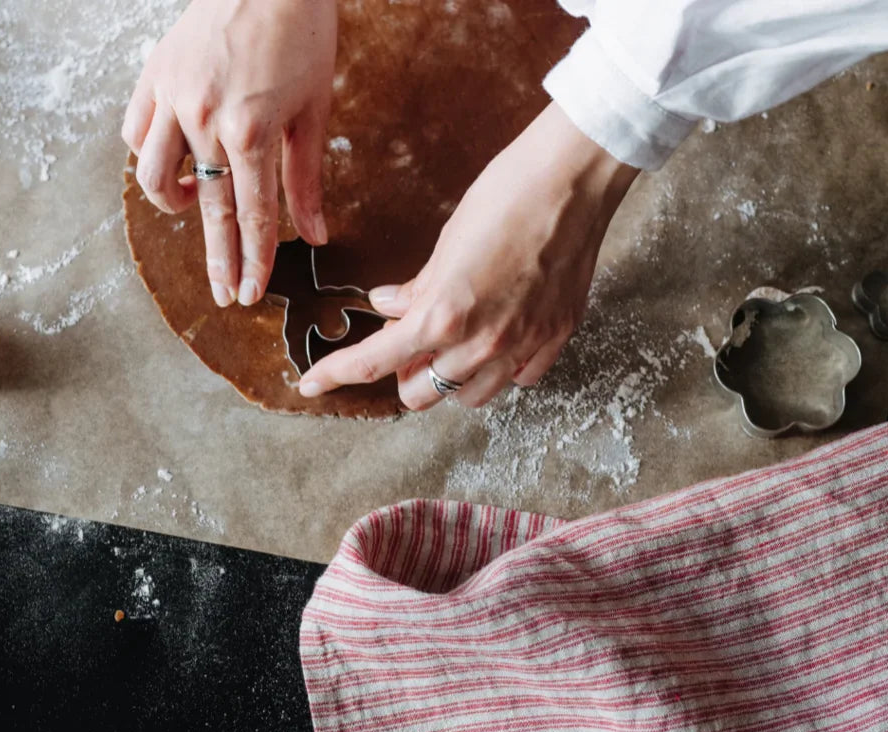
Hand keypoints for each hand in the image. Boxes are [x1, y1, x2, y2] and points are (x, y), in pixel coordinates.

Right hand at [122, 0, 336, 307]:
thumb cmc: (301, 33)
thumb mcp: (314, 111)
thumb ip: (307, 180)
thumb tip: (316, 235)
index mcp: (250, 129)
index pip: (251, 215)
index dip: (254, 261)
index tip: (251, 294)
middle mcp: (205, 118)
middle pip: (210, 211)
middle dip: (219, 260)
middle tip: (224, 295)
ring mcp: (173, 97)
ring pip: (154, 176)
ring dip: (177, 205)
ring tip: (197, 208)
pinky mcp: (153, 76)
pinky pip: (136, 134)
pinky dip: (150, 157)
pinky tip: (176, 163)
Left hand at [297, 103, 638, 407]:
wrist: (573, 178)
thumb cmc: (507, 196)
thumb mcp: (446, 242)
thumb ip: (417, 288)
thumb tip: (389, 306)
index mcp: (441, 316)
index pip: (373, 362)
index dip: (336, 375)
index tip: (313, 384)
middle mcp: (479, 344)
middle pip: (419, 395)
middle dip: (405, 374)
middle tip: (408, 343)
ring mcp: (520, 348)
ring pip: (467, 397)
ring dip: (450, 377)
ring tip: (453, 343)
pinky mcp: (553, 340)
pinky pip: (517, 380)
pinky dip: (501, 369)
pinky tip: (499, 339)